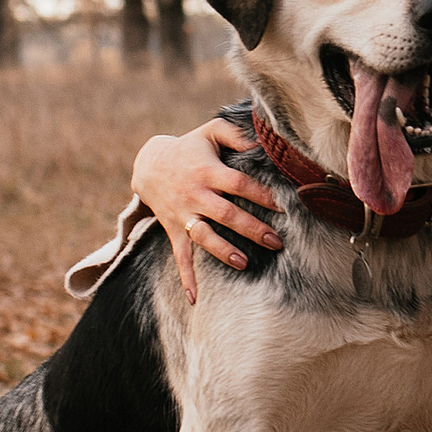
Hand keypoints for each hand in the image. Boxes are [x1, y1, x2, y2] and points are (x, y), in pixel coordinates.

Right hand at [132, 123, 282, 303]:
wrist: (149, 165)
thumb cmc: (190, 148)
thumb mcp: (210, 132)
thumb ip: (235, 134)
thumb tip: (261, 141)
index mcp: (208, 171)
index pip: (239, 185)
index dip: (261, 195)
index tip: (282, 206)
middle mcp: (196, 194)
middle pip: (226, 214)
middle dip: (251, 229)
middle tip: (276, 242)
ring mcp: (183, 214)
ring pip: (203, 235)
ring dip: (222, 251)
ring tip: (244, 263)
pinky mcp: (174, 229)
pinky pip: (180, 256)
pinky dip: (186, 277)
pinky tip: (195, 298)